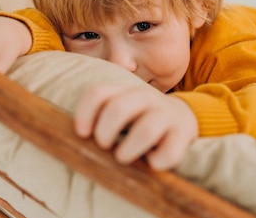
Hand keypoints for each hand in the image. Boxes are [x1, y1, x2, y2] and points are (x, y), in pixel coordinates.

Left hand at [74, 83, 197, 170]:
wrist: (183, 117)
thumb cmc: (140, 119)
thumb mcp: (121, 110)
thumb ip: (100, 116)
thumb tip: (73, 142)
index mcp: (124, 91)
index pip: (98, 93)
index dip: (85, 113)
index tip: (82, 134)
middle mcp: (145, 98)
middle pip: (119, 108)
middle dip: (105, 132)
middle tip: (104, 146)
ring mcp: (166, 114)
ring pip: (146, 130)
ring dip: (128, 150)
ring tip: (123, 158)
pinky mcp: (183, 134)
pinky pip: (169, 151)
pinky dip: (157, 162)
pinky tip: (151, 163)